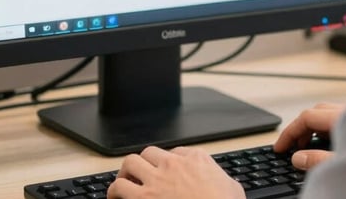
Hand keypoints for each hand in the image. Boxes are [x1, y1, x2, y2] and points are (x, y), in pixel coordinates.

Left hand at [107, 145, 244, 198]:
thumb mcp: (232, 188)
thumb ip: (223, 181)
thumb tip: (225, 185)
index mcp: (196, 159)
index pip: (176, 152)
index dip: (168, 163)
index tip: (166, 173)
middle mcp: (173, 164)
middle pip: (149, 152)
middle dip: (144, 163)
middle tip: (141, 175)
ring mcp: (156, 179)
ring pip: (130, 163)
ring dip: (125, 173)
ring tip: (123, 183)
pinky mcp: (143, 197)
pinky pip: (119, 188)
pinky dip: (114, 192)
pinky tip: (114, 198)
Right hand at [273, 102, 344, 170]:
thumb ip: (319, 160)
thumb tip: (298, 158)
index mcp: (343, 117)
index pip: (307, 117)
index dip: (290, 132)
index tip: (280, 148)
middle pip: (316, 113)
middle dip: (299, 130)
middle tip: (290, 149)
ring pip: (327, 116)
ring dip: (313, 131)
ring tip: (305, 150)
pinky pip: (338, 122)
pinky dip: (326, 132)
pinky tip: (326, 147)